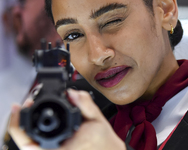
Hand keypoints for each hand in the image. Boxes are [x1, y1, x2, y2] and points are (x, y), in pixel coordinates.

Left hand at [8, 89, 125, 149]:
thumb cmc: (105, 144)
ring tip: (31, 110)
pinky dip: (36, 131)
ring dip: (28, 126)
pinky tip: (41, 121)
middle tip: (27, 105)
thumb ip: (86, 104)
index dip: (19, 124)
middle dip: (22, 122)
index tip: (20, 107)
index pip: (28, 142)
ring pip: (32, 142)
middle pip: (26, 141)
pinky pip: (40, 143)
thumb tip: (72, 93)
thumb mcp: (98, 121)